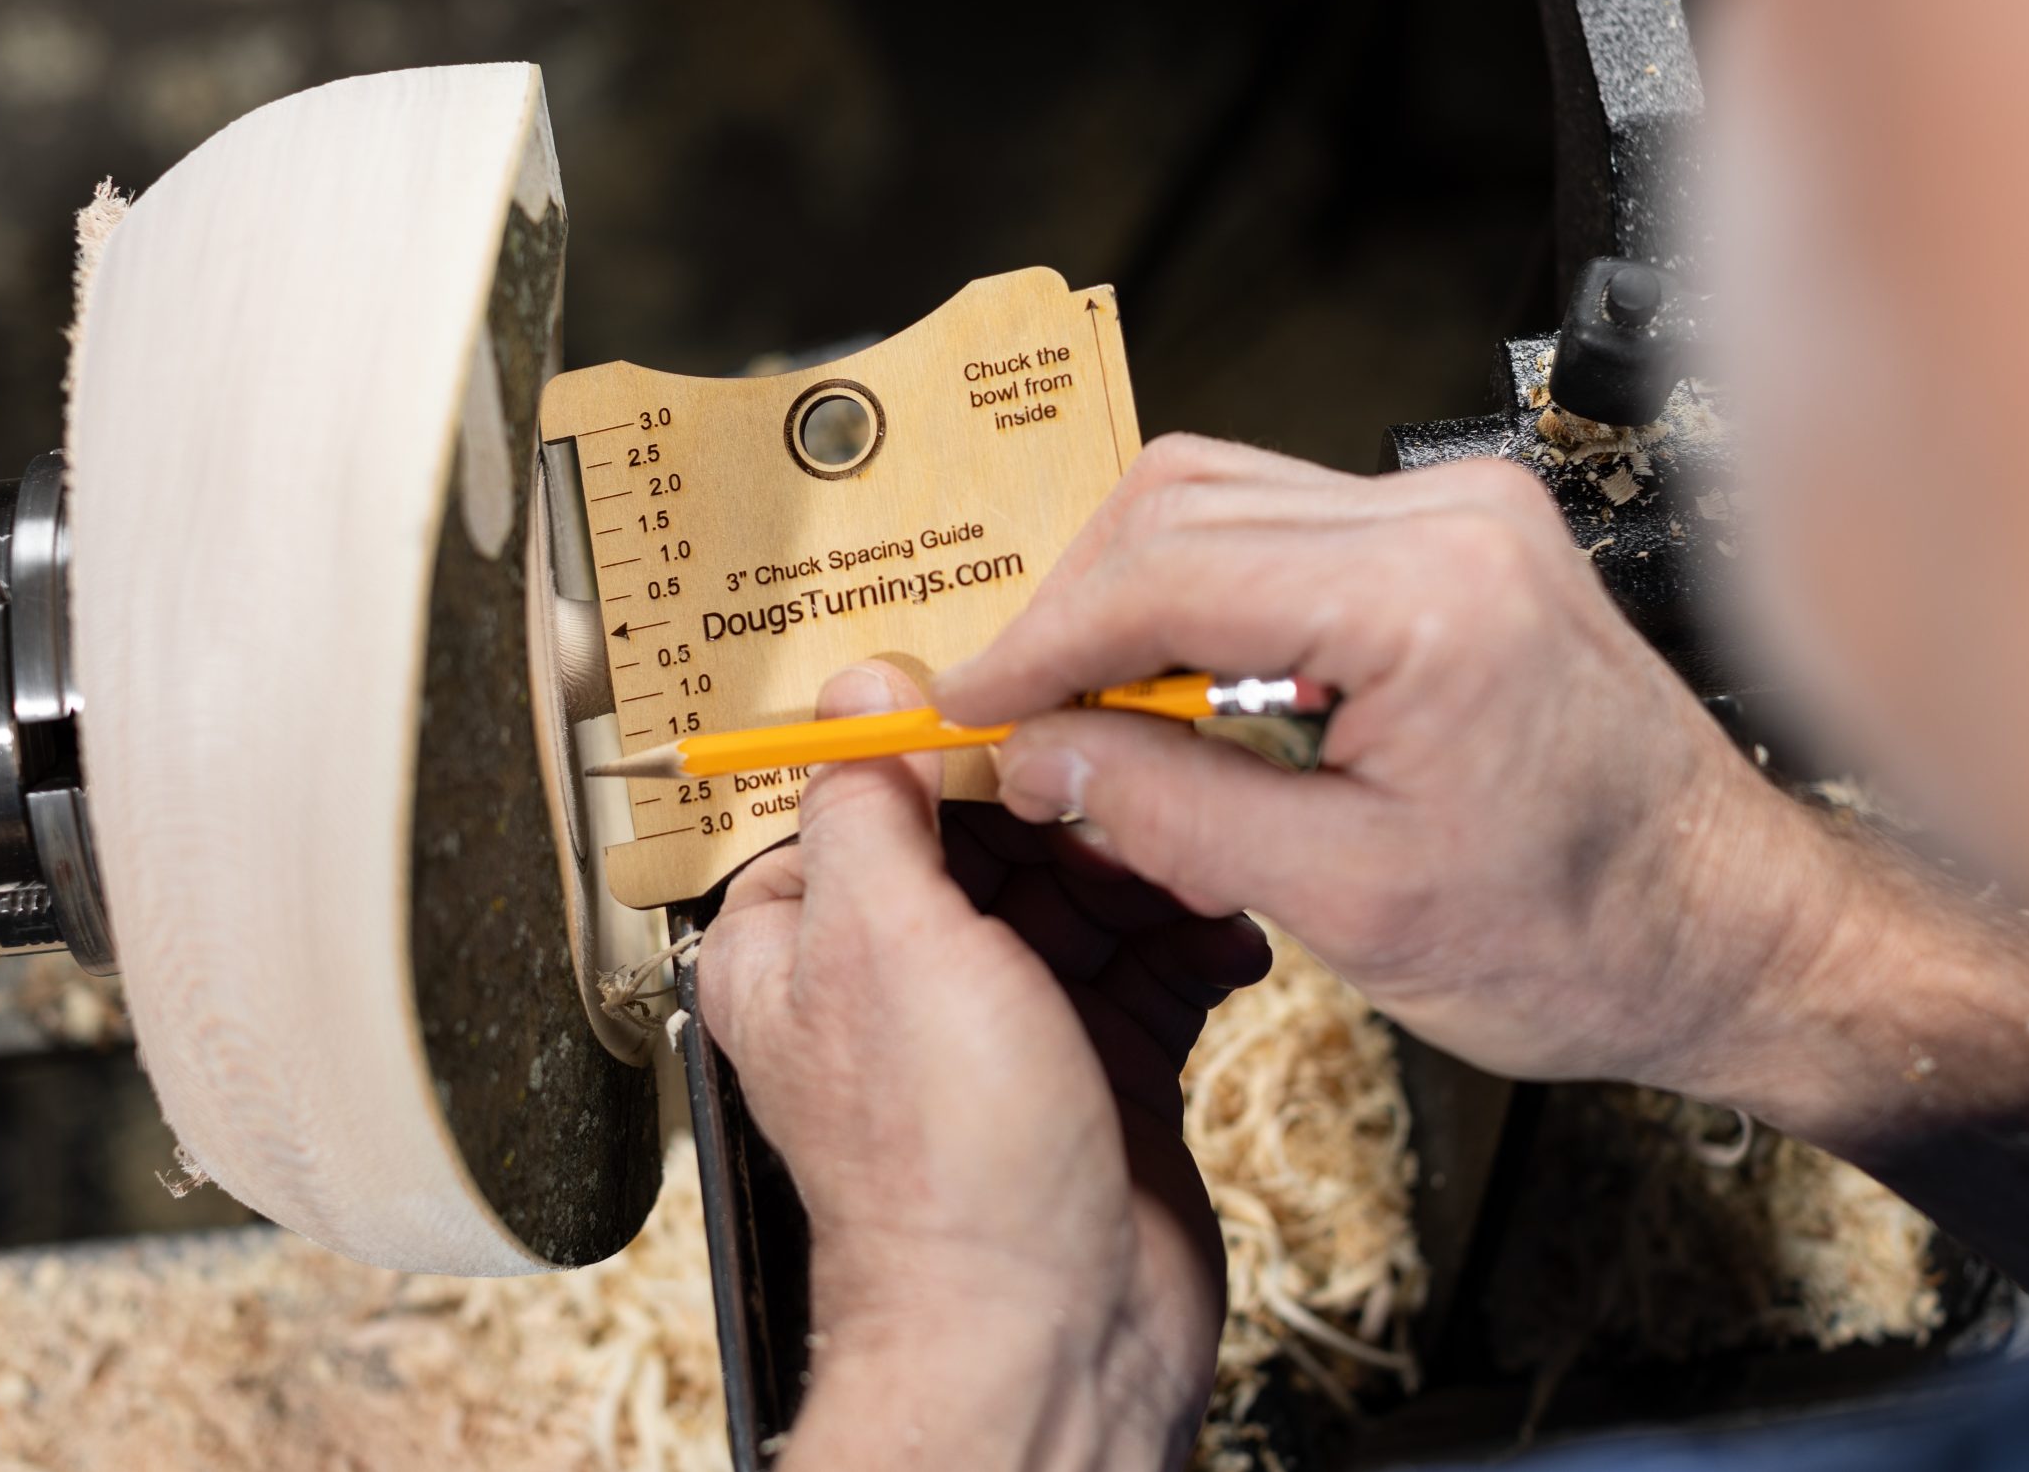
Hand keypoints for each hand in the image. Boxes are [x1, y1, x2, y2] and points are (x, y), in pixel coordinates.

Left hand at [696, 660, 1270, 1471]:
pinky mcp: (1093, 1067)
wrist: (1054, 1338)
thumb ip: (869, 802)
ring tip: (1202, 854)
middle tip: (1147, 774)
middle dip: (1075, 802)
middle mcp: (893, 980)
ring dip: (1149, 864)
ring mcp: (1000, 1024)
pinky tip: (1227, 933)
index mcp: (801, 945)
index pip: (868, 793)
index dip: (949, 739)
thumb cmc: (947, 1170)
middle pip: (991, 832)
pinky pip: (1147, 966)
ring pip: (1081, 891)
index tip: (1034, 692)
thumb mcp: (882, 937)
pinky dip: (1190, 939)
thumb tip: (856, 691)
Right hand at [934, 434, 1827, 1100]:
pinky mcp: (1459, 537)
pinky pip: (1280, 527)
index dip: (1038, 640)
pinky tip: (1170, 683)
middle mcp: (1451, 517)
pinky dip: (1197, 595)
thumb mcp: (1349, 904)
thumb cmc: (1590, 936)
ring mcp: (1460, 513)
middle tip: (1006, 713)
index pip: (1165, 571)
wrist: (1728, 932)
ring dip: (1126, 596)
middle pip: (1178, 502)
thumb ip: (1171, 809)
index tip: (965, 704)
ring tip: (1080, 710)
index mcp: (1432, 597)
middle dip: (1068, 608)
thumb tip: (1038, 754)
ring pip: (1217, 498)